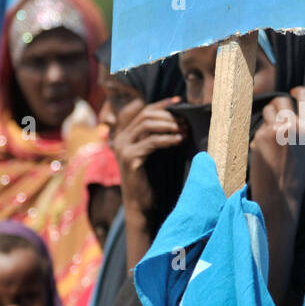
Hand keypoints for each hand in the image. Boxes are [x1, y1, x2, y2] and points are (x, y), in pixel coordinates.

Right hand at [112, 96, 185, 218]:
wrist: (140, 204)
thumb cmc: (150, 179)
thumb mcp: (153, 153)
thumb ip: (157, 136)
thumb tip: (178, 120)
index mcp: (125, 134)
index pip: (144, 110)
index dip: (162, 104)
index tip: (180, 101)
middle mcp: (120, 138)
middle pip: (146, 115)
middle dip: (168, 117)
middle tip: (184, 123)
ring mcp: (123, 148)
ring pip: (147, 125)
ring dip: (169, 126)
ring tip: (183, 131)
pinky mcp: (129, 158)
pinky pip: (152, 142)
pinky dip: (168, 139)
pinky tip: (179, 141)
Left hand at [248, 87, 304, 212]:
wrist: (279, 196)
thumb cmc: (294, 176)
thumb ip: (302, 130)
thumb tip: (293, 114)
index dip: (298, 91)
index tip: (292, 91)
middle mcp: (293, 126)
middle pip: (281, 100)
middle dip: (277, 106)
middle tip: (275, 117)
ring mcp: (275, 130)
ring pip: (267, 111)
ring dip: (267, 118)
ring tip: (270, 138)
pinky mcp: (260, 137)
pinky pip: (259, 128)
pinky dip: (260, 136)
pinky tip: (264, 153)